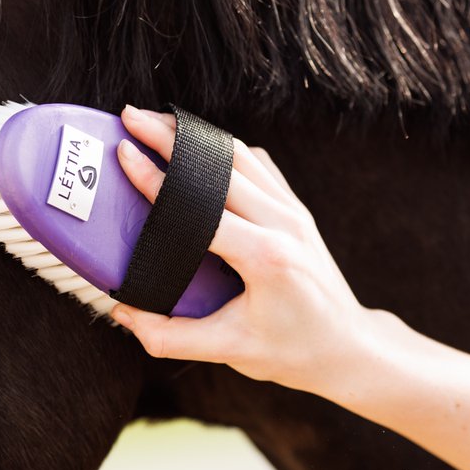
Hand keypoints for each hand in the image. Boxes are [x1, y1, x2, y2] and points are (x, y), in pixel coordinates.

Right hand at [111, 106, 394, 396]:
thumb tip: (122, 314)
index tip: (124, 153)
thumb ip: (169, 336)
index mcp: (266, 258)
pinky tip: (196, 143)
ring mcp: (294, 211)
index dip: (158, 179)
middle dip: (170, 137)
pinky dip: (223, 147)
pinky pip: (257, 164)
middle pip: (219, 164)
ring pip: (240, 154)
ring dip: (196, 133)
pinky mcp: (296, 208)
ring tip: (155, 121)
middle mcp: (284, 224)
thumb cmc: (291, 352)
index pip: (201, 207)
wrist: (347, 347)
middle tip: (130, 117)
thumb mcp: (229, 351)